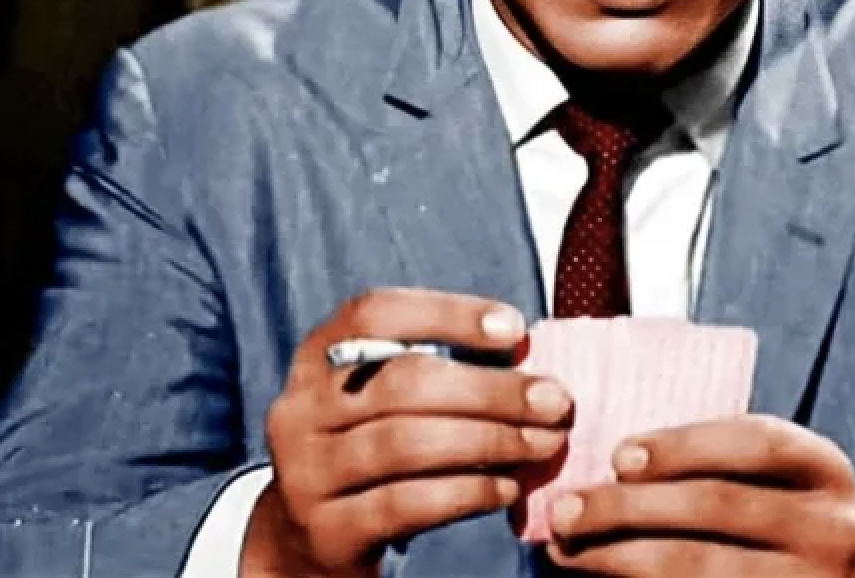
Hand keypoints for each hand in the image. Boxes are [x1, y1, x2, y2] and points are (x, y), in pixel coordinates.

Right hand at [240, 288, 572, 577]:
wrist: (308, 540)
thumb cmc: (370, 447)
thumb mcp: (379, 398)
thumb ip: (435, 367)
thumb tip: (526, 356)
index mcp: (316, 357)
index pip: (376, 314)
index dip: (447, 313)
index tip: (515, 328)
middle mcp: (300, 409)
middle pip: (403, 383)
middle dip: (490, 389)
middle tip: (554, 400)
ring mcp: (306, 474)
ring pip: (408, 443)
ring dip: (490, 440)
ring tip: (543, 443)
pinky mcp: (328, 531)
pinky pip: (408, 504)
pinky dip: (467, 492)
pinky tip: (507, 488)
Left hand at [544, 413, 854, 576]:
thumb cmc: (782, 517)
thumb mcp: (772, 479)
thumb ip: (716, 462)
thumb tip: (614, 460)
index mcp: (825, 470)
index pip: (756, 443)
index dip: (684, 446)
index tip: (618, 456)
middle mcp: (830, 529)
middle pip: (718, 506)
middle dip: (631, 506)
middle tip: (566, 508)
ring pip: (701, 566)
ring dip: (620, 556)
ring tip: (566, 548)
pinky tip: (602, 576)